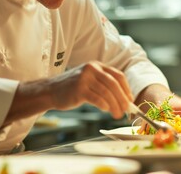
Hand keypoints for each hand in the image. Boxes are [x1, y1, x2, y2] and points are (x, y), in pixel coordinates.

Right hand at [8, 61, 132, 122]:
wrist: (50, 90)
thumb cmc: (72, 88)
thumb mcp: (89, 80)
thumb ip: (104, 85)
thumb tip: (124, 100)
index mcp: (97, 65)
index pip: (118, 75)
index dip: (126, 89)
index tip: (130, 100)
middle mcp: (92, 69)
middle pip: (114, 84)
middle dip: (122, 99)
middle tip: (126, 110)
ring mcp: (85, 78)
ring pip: (107, 93)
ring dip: (115, 105)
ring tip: (117, 114)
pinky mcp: (79, 89)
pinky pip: (97, 99)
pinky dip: (104, 106)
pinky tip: (106, 110)